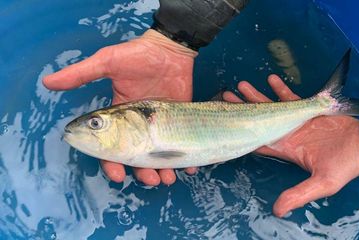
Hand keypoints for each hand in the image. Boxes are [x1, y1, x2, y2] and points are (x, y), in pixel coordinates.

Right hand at [43, 29, 197, 185]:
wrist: (169, 48)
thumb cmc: (137, 55)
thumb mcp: (107, 63)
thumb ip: (81, 74)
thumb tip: (48, 83)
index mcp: (119, 119)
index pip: (112, 148)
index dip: (112, 164)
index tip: (116, 175)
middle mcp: (139, 127)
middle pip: (138, 159)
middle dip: (142, 173)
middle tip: (150, 179)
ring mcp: (159, 126)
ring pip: (159, 157)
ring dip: (163, 171)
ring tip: (167, 178)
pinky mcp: (178, 122)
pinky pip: (181, 145)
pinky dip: (186, 161)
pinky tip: (189, 168)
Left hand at [223, 75, 358, 217]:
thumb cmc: (345, 166)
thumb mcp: (322, 184)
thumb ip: (299, 194)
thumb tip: (278, 211)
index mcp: (285, 149)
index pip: (257, 142)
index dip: (241, 134)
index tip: (225, 125)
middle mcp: (286, 134)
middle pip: (258, 120)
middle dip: (242, 109)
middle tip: (226, 97)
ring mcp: (295, 120)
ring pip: (271, 106)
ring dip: (257, 96)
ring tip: (242, 85)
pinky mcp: (308, 110)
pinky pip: (291, 97)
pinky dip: (281, 89)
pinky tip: (271, 80)